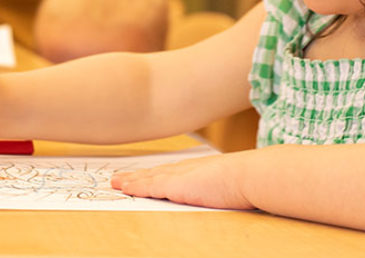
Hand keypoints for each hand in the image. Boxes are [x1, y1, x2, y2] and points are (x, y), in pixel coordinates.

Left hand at [110, 152, 254, 209]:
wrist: (249, 175)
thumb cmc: (247, 180)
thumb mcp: (230, 183)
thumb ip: (221, 187)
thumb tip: (227, 194)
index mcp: (197, 170)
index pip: (170, 173)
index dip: (154, 175)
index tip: (143, 175)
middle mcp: (185, 170)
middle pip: (154, 173)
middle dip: (136, 176)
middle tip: (119, 178)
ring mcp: (180, 177)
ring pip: (148, 179)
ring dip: (131, 181)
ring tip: (116, 183)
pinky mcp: (176, 186)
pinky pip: (150, 187)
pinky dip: (136, 187)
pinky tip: (125, 188)